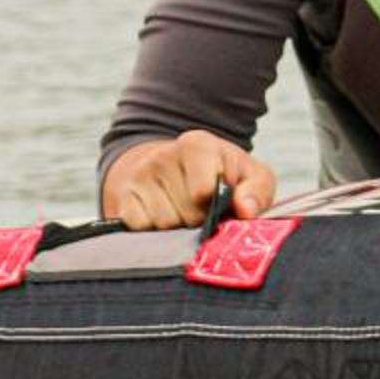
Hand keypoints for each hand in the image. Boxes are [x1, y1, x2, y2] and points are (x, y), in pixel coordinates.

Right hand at [101, 132, 276, 232]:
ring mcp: (139, 177)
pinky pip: (140, 229)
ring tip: (182, 214)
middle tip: (201, 213)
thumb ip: (257, 191)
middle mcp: (163, 156)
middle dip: (198, 222)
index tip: (219, 202)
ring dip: (177, 230)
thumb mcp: (251, 177)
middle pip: (185, 215)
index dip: (215, 208)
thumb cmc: (220, 177)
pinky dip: (154, 233)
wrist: (172, 170)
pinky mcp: (123, 198)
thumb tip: (245, 211)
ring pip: (163, 225)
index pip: (203, 191)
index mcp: (197, 145)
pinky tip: (162, 219)